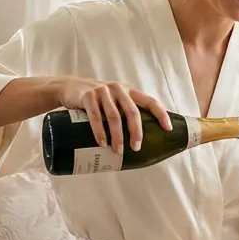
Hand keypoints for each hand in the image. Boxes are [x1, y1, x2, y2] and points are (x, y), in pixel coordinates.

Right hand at [55, 77, 172, 154]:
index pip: (150, 101)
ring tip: (118, 151)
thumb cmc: (97, 99)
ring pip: (114, 116)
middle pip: (132, 112)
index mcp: (129, 91)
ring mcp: (102, 92)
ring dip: (117, 136)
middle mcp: (118, 89)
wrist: (70, 88)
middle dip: (136, 132)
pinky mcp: (87, 97)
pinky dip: (99, 131)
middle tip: (136, 147)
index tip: (168, 129)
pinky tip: (102, 143)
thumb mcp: (114, 100)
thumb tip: (140, 137)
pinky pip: (95, 116)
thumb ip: (125, 111)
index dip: (161, 114)